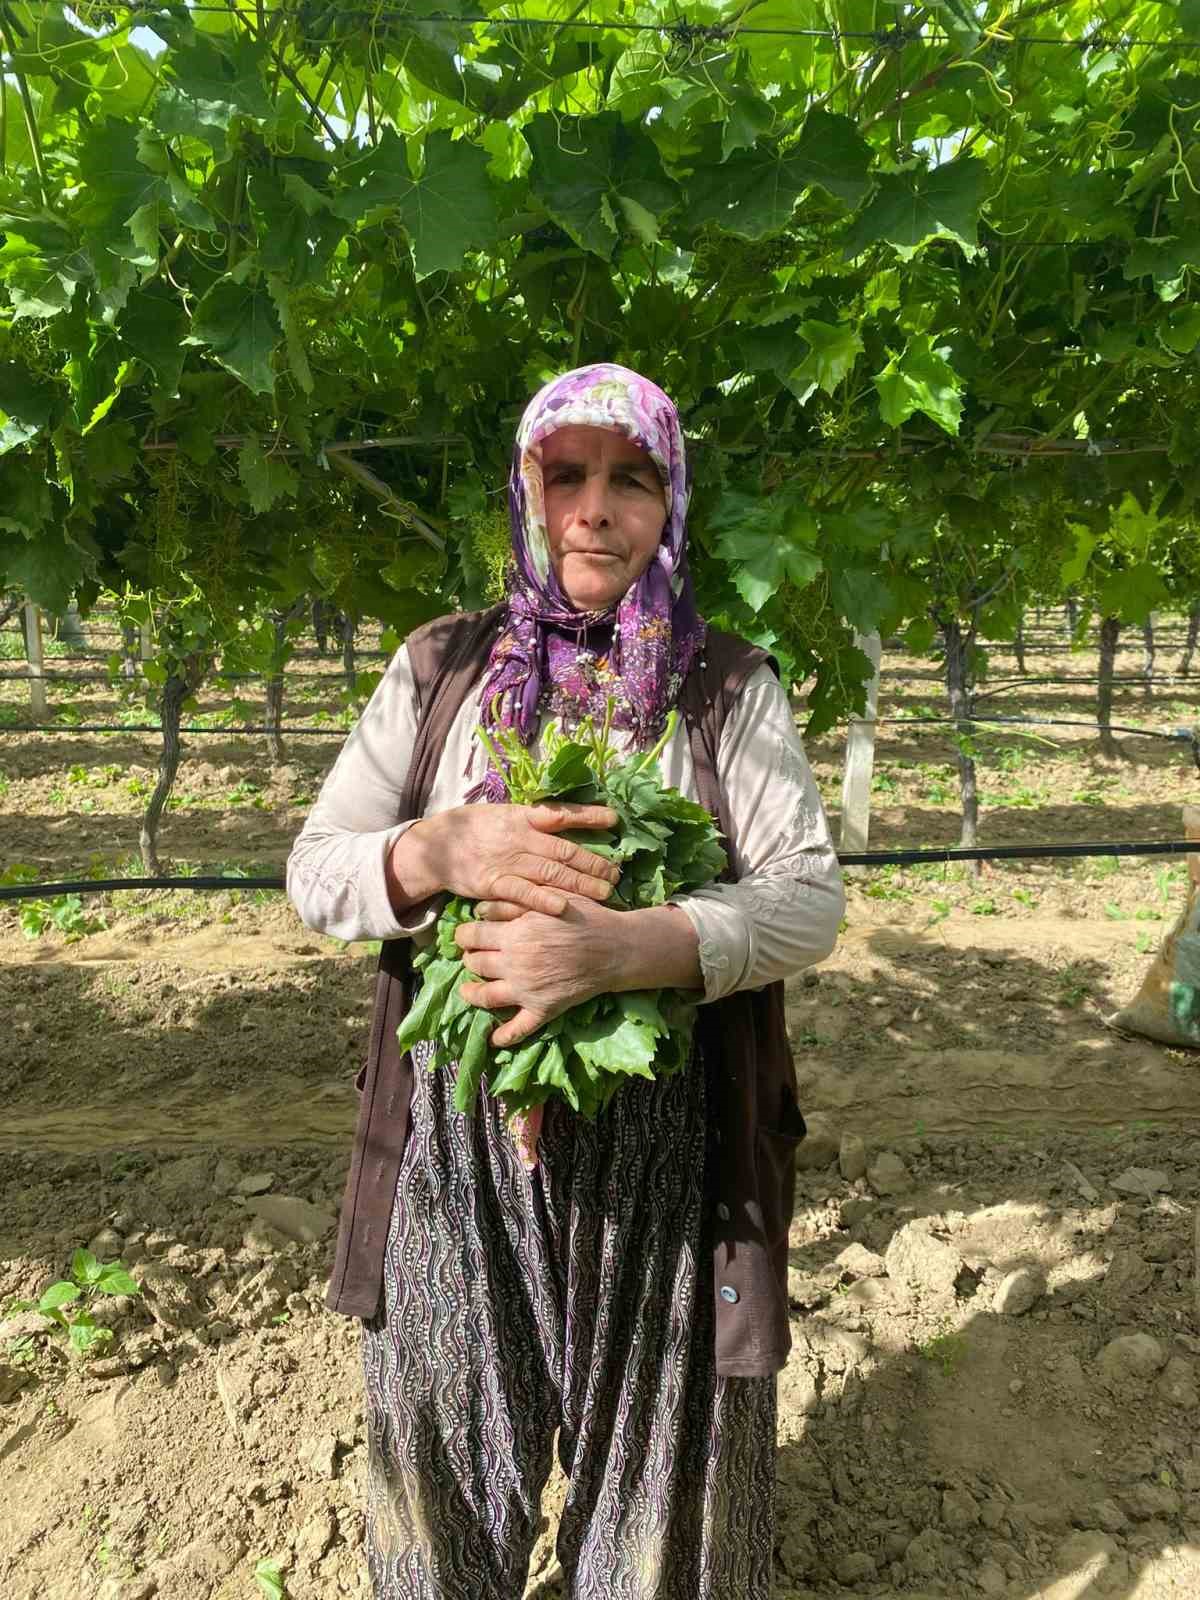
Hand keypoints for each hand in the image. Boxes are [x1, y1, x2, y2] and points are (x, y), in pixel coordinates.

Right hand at [388, 802, 619, 916]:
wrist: (435, 847)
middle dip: (594, 862)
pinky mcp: (494, 883)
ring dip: (580, 883)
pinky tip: (564, 906)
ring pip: (551, 872)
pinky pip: (523, 892)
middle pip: (565, 850)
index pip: (561, 815)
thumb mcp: (502, 815)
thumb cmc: (474, 829)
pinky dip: (543, 899)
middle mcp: (520, 837)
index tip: (614, 819)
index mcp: (523, 817)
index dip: (588, 816)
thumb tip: (564, 818)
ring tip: (605, 892)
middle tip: (618, 874)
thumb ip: (531, 819)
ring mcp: (508, 861)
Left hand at [455, 896, 619, 1046]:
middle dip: (470, 958)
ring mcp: (527, 990)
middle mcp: (515, 964)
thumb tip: (479, 909)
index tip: (466, 935)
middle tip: (474, 956)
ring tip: (468, 990)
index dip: (464, 935)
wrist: (616, 948)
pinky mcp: (543, 1009)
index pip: (472, 936)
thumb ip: (513, 903)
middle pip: (474, 964)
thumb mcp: (548, 899)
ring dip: (471, 993)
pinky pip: (518, 1029)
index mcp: (515, 934)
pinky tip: (493, 1038)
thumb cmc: (584, 916)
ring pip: (485, 996)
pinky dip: (503, 1036)